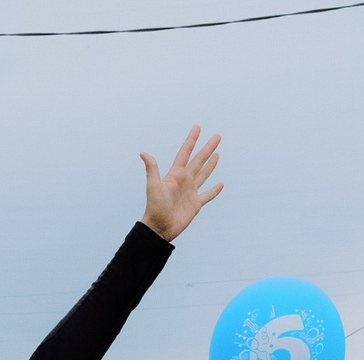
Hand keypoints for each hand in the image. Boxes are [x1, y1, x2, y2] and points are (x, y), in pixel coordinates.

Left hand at [140, 127, 222, 241]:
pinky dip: (214, 190)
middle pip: (198, 160)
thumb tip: (143, 153)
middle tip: (217, 136)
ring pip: (204, 174)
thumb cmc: (155, 208)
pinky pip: (207, 195)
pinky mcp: (196, 204)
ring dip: (211, 164)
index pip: (185, 153)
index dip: (191, 140)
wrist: (159, 228)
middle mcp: (184, 181)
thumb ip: (152, 169)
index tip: (197, 127)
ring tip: (217, 154)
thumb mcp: (153, 186)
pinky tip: (221, 184)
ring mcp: (191, 192)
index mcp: (175, 175)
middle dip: (207, 148)